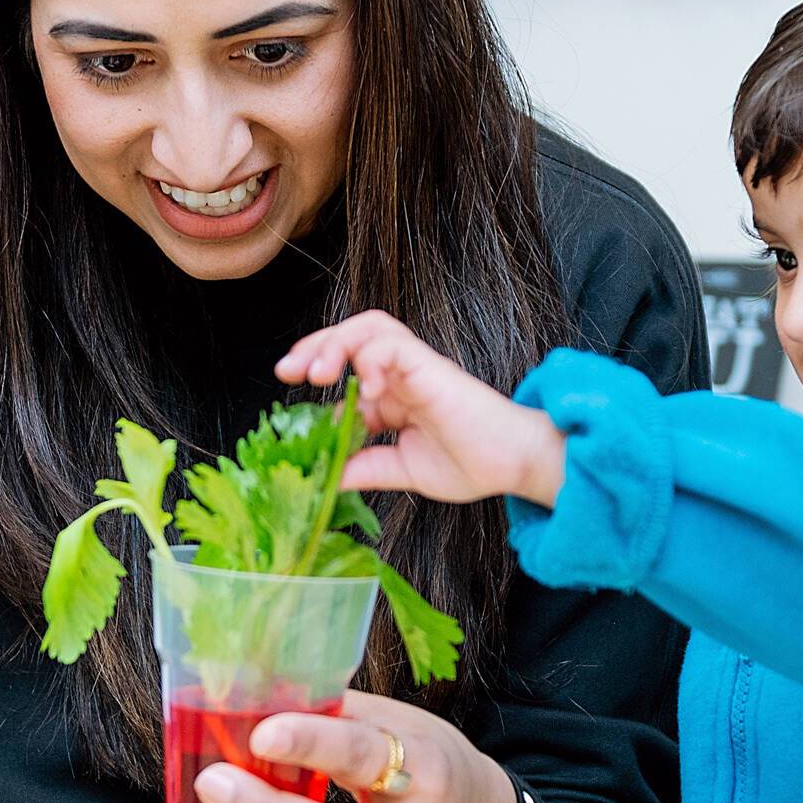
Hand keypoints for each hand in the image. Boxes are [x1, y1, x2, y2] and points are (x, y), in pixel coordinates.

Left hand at [276, 311, 565, 506]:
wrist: (515, 464)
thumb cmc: (472, 463)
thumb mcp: (402, 470)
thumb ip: (365, 467)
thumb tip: (325, 476)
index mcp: (394, 395)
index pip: (345, 368)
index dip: (314, 373)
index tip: (289, 390)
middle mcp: (401, 374)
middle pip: (350, 336)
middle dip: (314, 347)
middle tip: (288, 371)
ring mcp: (415, 367)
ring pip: (368, 327)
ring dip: (335, 343)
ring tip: (317, 372)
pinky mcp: (430, 366)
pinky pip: (392, 342)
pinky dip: (370, 357)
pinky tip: (363, 388)